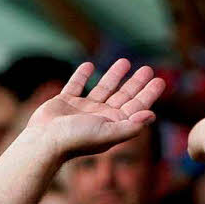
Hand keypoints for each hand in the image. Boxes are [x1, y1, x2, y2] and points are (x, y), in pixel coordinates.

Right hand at [25, 59, 164, 159]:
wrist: (44, 142)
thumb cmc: (77, 139)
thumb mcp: (108, 132)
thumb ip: (131, 126)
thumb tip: (152, 115)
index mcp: (112, 124)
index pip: (136, 106)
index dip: (148, 94)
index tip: (160, 80)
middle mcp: (99, 117)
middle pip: (123, 96)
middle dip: (135, 83)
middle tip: (148, 69)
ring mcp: (82, 110)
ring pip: (102, 88)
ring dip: (113, 76)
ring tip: (124, 61)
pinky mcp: (64, 103)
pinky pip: (75, 85)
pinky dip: (81, 76)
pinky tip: (88, 65)